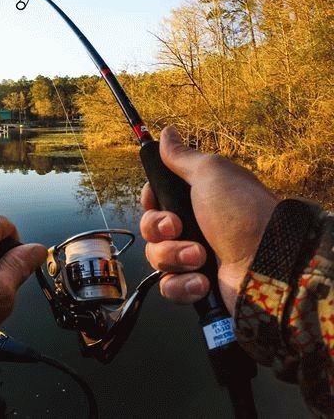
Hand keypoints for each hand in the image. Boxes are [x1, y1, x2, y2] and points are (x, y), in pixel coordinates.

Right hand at [140, 126, 278, 312]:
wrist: (269, 264)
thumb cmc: (242, 213)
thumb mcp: (211, 173)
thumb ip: (182, 156)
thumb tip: (167, 132)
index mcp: (196, 200)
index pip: (154, 199)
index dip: (149, 201)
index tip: (155, 200)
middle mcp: (194, 227)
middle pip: (150, 227)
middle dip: (159, 228)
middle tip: (178, 227)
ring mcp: (194, 258)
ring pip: (156, 257)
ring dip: (173, 256)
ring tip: (200, 257)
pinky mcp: (196, 286)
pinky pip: (168, 286)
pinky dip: (181, 285)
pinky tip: (201, 281)